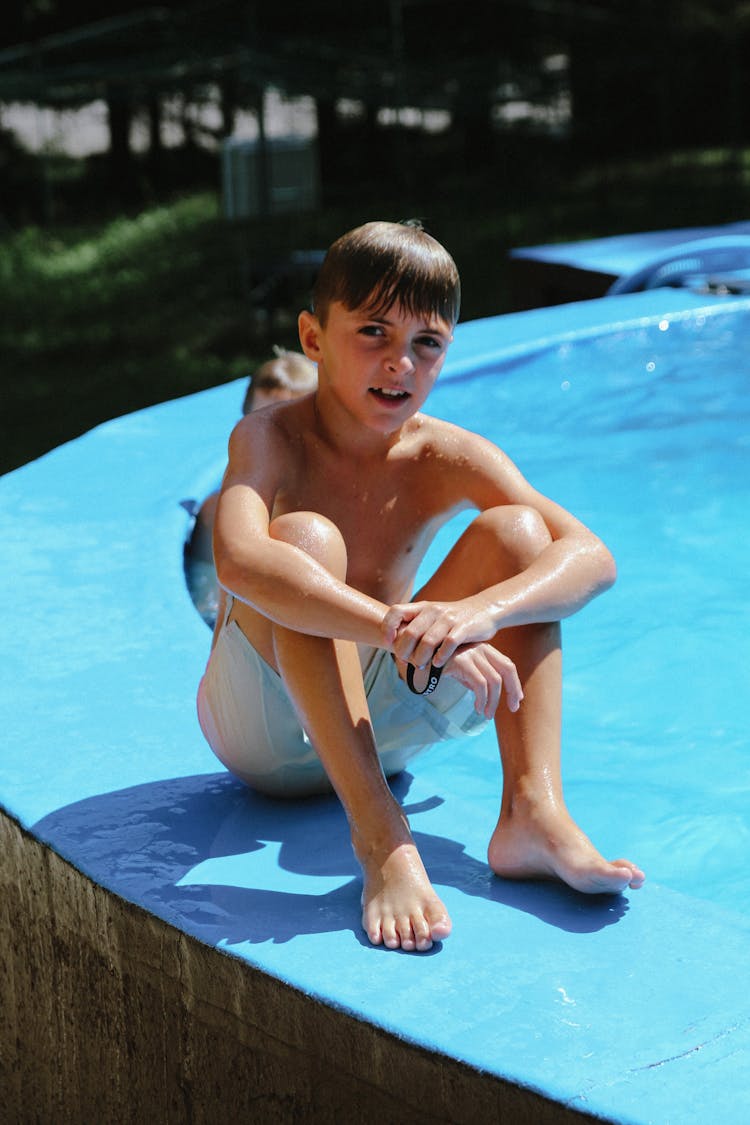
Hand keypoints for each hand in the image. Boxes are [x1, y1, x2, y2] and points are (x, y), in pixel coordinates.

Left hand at [382, 595, 498, 668]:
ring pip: (428, 641)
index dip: (387, 627)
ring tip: (420, 666)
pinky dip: (441, 657)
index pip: (396, 611)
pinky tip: (438, 664)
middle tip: (405, 661)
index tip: (387, 643)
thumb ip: (415, 625)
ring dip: (421, 658)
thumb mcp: (432, 616)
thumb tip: (393, 646)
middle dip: (405, 651)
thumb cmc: (452, 619)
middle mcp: (434, 610)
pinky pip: (448, 644)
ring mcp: (449, 619)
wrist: (484, 609)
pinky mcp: (464, 628)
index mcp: (423, 607)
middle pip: (411, 633)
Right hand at [442, 642, 522, 718]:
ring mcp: (470, 652)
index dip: (514, 683)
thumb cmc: (434, 663)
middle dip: (513, 690)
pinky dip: (482, 699)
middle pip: (507, 668)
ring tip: (486, 715)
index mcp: (482, 648)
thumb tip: (487, 696)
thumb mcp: (459, 671)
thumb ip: (474, 678)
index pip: (506, 664)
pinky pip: (480, 684)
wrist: (412, 655)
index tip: (516, 700)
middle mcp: (479, 647)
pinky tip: (477, 708)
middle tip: (513, 708)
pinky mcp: (461, 661)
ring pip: (494, 680)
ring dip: (493, 701)